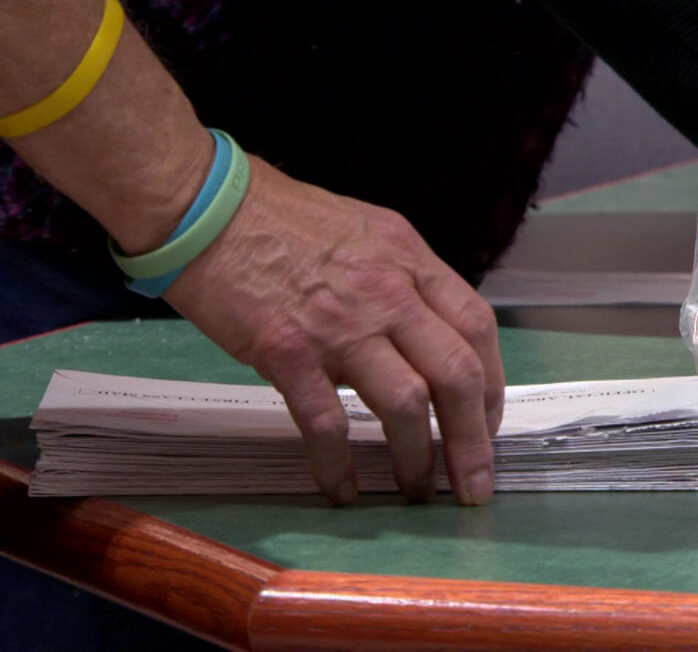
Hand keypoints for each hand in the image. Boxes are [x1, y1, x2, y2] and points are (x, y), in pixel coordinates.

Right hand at [163, 157, 503, 505]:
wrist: (205, 207)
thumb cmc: (277, 216)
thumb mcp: (363, 229)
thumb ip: (400, 277)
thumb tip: (426, 333)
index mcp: (408, 257)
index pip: (476, 327)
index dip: (492, 384)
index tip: (487, 422)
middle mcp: (387, 291)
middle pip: (457, 375)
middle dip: (473, 439)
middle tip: (472, 484)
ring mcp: (339, 324)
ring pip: (406, 405)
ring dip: (417, 459)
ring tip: (415, 490)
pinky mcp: (288, 352)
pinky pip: (327, 423)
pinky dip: (339, 465)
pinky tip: (344, 488)